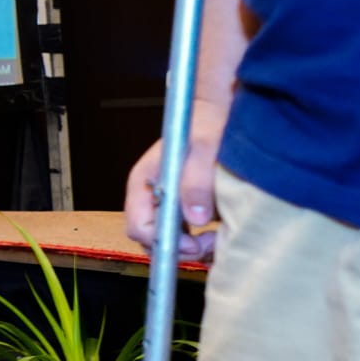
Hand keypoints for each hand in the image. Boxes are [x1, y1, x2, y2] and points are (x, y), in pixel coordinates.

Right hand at [123, 97, 227, 260]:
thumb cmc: (207, 123)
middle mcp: (152, 194)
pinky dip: (200, 241)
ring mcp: (167, 200)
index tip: (193, 242)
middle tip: (208, 243)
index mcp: (145, 180)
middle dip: (178, 248)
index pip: (139, 225)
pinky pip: (184, 234)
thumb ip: (196, 181)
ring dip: (192, 247)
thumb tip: (195, 219)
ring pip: (168, 239)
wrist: (221, 112)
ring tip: (217, 238)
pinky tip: (218, 233)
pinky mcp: (184, 205)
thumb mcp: (203, 148)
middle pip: (151, 238)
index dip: (163, 240)